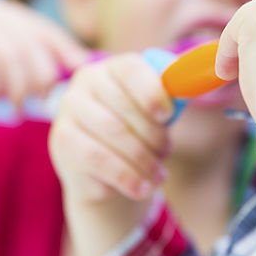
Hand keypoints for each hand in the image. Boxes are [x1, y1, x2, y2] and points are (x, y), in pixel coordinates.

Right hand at [0, 0, 89, 106]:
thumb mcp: (10, 62)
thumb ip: (40, 59)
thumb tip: (83, 64)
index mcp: (12, 13)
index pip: (47, 31)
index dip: (64, 54)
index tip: (74, 78)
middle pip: (30, 47)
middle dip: (38, 79)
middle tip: (37, 103)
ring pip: (8, 58)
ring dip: (14, 89)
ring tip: (14, 109)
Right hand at [49, 54, 174, 255]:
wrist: (104, 173)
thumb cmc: (136, 134)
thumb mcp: (156, 114)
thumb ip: (171, 96)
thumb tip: (193, 83)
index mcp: (111, 68)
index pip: (131, 70)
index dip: (152, 92)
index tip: (168, 115)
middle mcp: (84, 84)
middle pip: (124, 108)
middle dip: (153, 136)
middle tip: (166, 152)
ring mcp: (68, 113)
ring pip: (114, 135)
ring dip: (143, 160)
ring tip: (157, 175)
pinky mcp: (63, 144)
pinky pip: (100, 160)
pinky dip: (128, 176)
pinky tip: (142, 187)